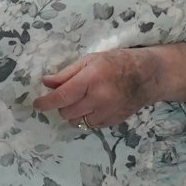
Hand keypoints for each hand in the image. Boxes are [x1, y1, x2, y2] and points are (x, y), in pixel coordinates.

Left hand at [35, 48, 173, 128]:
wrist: (149, 76)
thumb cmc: (117, 62)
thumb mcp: (91, 60)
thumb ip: (67, 73)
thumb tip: (46, 83)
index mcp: (91, 79)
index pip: (62, 96)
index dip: (45, 102)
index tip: (36, 105)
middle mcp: (99, 98)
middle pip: (67, 112)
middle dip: (62, 105)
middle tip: (68, 95)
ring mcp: (107, 112)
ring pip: (77, 122)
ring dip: (74, 113)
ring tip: (83, 100)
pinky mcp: (113, 121)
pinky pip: (91, 125)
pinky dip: (87, 117)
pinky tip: (95, 106)